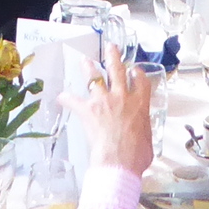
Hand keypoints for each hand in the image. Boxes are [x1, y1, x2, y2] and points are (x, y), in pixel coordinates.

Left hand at [65, 50, 153, 176]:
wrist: (119, 161)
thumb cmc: (136, 155)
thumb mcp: (147, 140)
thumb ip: (143, 131)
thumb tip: (141, 138)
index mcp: (140, 104)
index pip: (141, 81)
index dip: (138, 74)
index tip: (135, 71)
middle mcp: (122, 97)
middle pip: (117, 70)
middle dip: (113, 57)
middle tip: (110, 47)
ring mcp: (104, 101)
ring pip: (95, 78)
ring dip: (88, 68)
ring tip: (84, 61)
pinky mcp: (87, 110)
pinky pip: (73, 101)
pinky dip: (66, 99)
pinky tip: (60, 97)